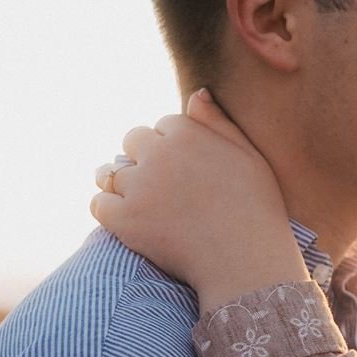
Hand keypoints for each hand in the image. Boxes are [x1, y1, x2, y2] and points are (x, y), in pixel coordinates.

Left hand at [90, 91, 306, 308]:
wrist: (247, 263)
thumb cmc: (257, 211)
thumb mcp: (250, 157)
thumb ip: (219, 123)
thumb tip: (195, 93)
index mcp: (188, 133)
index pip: (164, 125)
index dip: (174, 146)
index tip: (186, 171)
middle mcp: (159, 153)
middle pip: (133, 141)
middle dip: (144, 159)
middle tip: (163, 188)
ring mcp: (139, 186)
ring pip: (111, 172)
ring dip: (123, 184)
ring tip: (144, 206)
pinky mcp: (124, 219)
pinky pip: (98, 204)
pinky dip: (109, 211)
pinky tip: (128, 222)